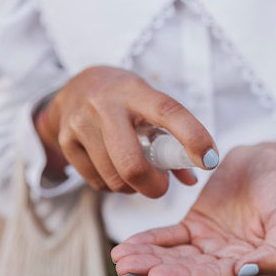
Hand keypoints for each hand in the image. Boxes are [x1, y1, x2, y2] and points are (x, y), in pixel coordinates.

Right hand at [35, 66, 217, 195]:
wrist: (75, 88)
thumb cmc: (125, 101)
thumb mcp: (149, 107)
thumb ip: (172, 140)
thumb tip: (191, 180)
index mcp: (135, 92)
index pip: (168, 112)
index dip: (193, 137)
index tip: (209, 161)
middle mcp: (105, 105)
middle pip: (132, 163)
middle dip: (153, 186)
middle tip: (161, 188)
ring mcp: (81, 123)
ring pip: (115, 179)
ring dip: (133, 187)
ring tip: (135, 173)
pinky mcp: (66, 141)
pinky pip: (98, 183)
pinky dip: (113, 186)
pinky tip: (114, 170)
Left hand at [111, 140, 275, 275]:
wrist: (268, 159)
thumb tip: (245, 273)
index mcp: (251, 266)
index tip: (157, 275)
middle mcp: (226, 262)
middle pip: (188, 270)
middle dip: (156, 269)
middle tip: (126, 266)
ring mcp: (208, 246)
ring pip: (174, 256)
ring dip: (147, 258)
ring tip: (120, 258)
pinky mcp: (193, 228)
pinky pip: (169, 238)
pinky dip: (148, 241)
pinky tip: (127, 246)